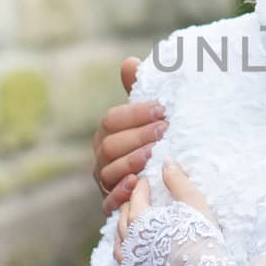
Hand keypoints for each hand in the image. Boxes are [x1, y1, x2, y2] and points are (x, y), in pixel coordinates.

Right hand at [93, 57, 163, 214]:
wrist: (159, 186)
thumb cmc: (152, 145)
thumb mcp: (148, 119)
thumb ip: (138, 93)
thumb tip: (129, 62)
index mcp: (107, 133)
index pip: (113, 120)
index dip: (135, 113)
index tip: (162, 110)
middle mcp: (101, 156)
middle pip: (111, 144)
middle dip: (138, 136)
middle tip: (164, 131)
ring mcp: (104, 181)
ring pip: (110, 170)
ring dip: (130, 161)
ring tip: (152, 154)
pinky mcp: (110, 204)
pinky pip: (108, 201)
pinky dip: (120, 194)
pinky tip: (136, 183)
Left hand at [103, 161, 220, 265]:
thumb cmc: (200, 236)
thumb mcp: (193, 203)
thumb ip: (177, 181)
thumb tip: (166, 161)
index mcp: (141, 220)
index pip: (137, 197)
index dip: (142, 187)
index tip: (147, 181)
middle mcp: (130, 242)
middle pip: (123, 221)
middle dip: (128, 208)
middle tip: (135, 201)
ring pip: (118, 248)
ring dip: (120, 237)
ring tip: (125, 231)